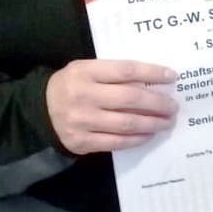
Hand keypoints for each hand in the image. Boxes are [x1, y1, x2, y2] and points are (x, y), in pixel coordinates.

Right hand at [46, 59, 177, 154]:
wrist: (39, 110)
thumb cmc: (72, 84)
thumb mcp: (86, 69)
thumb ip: (113, 73)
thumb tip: (152, 81)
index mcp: (86, 72)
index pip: (126, 71)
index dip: (152, 73)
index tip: (172, 77)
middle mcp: (84, 95)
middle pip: (130, 99)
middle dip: (157, 103)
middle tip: (173, 106)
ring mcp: (82, 121)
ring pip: (126, 123)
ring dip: (152, 123)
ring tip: (167, 122)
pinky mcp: (81, 142)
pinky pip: (116, 142)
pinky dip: (136, 139)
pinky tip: (148, 134)